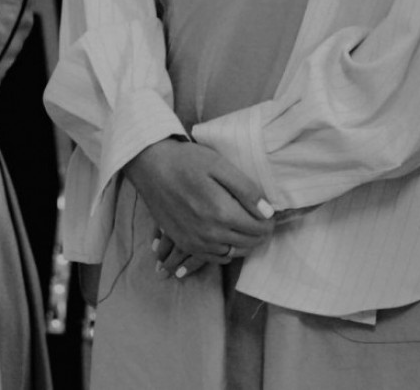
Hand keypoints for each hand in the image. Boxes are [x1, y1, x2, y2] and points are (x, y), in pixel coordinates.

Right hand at [124, 139, 274, 276]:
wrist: (151, 166)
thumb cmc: (187, 161)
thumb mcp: (220, 165)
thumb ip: (246, 190)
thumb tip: (267, 212)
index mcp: (222, 212)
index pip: (260, 228)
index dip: (268, 221)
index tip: (267, 211)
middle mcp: (211, 233)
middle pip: (249, 243)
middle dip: (259, 232)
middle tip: (258, 217)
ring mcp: (197, 242)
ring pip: (234, 253)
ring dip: (244, 242)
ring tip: (244, 225)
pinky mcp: (186, 244)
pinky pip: (215, 258)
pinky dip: (226, 250)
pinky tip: (226, 235)